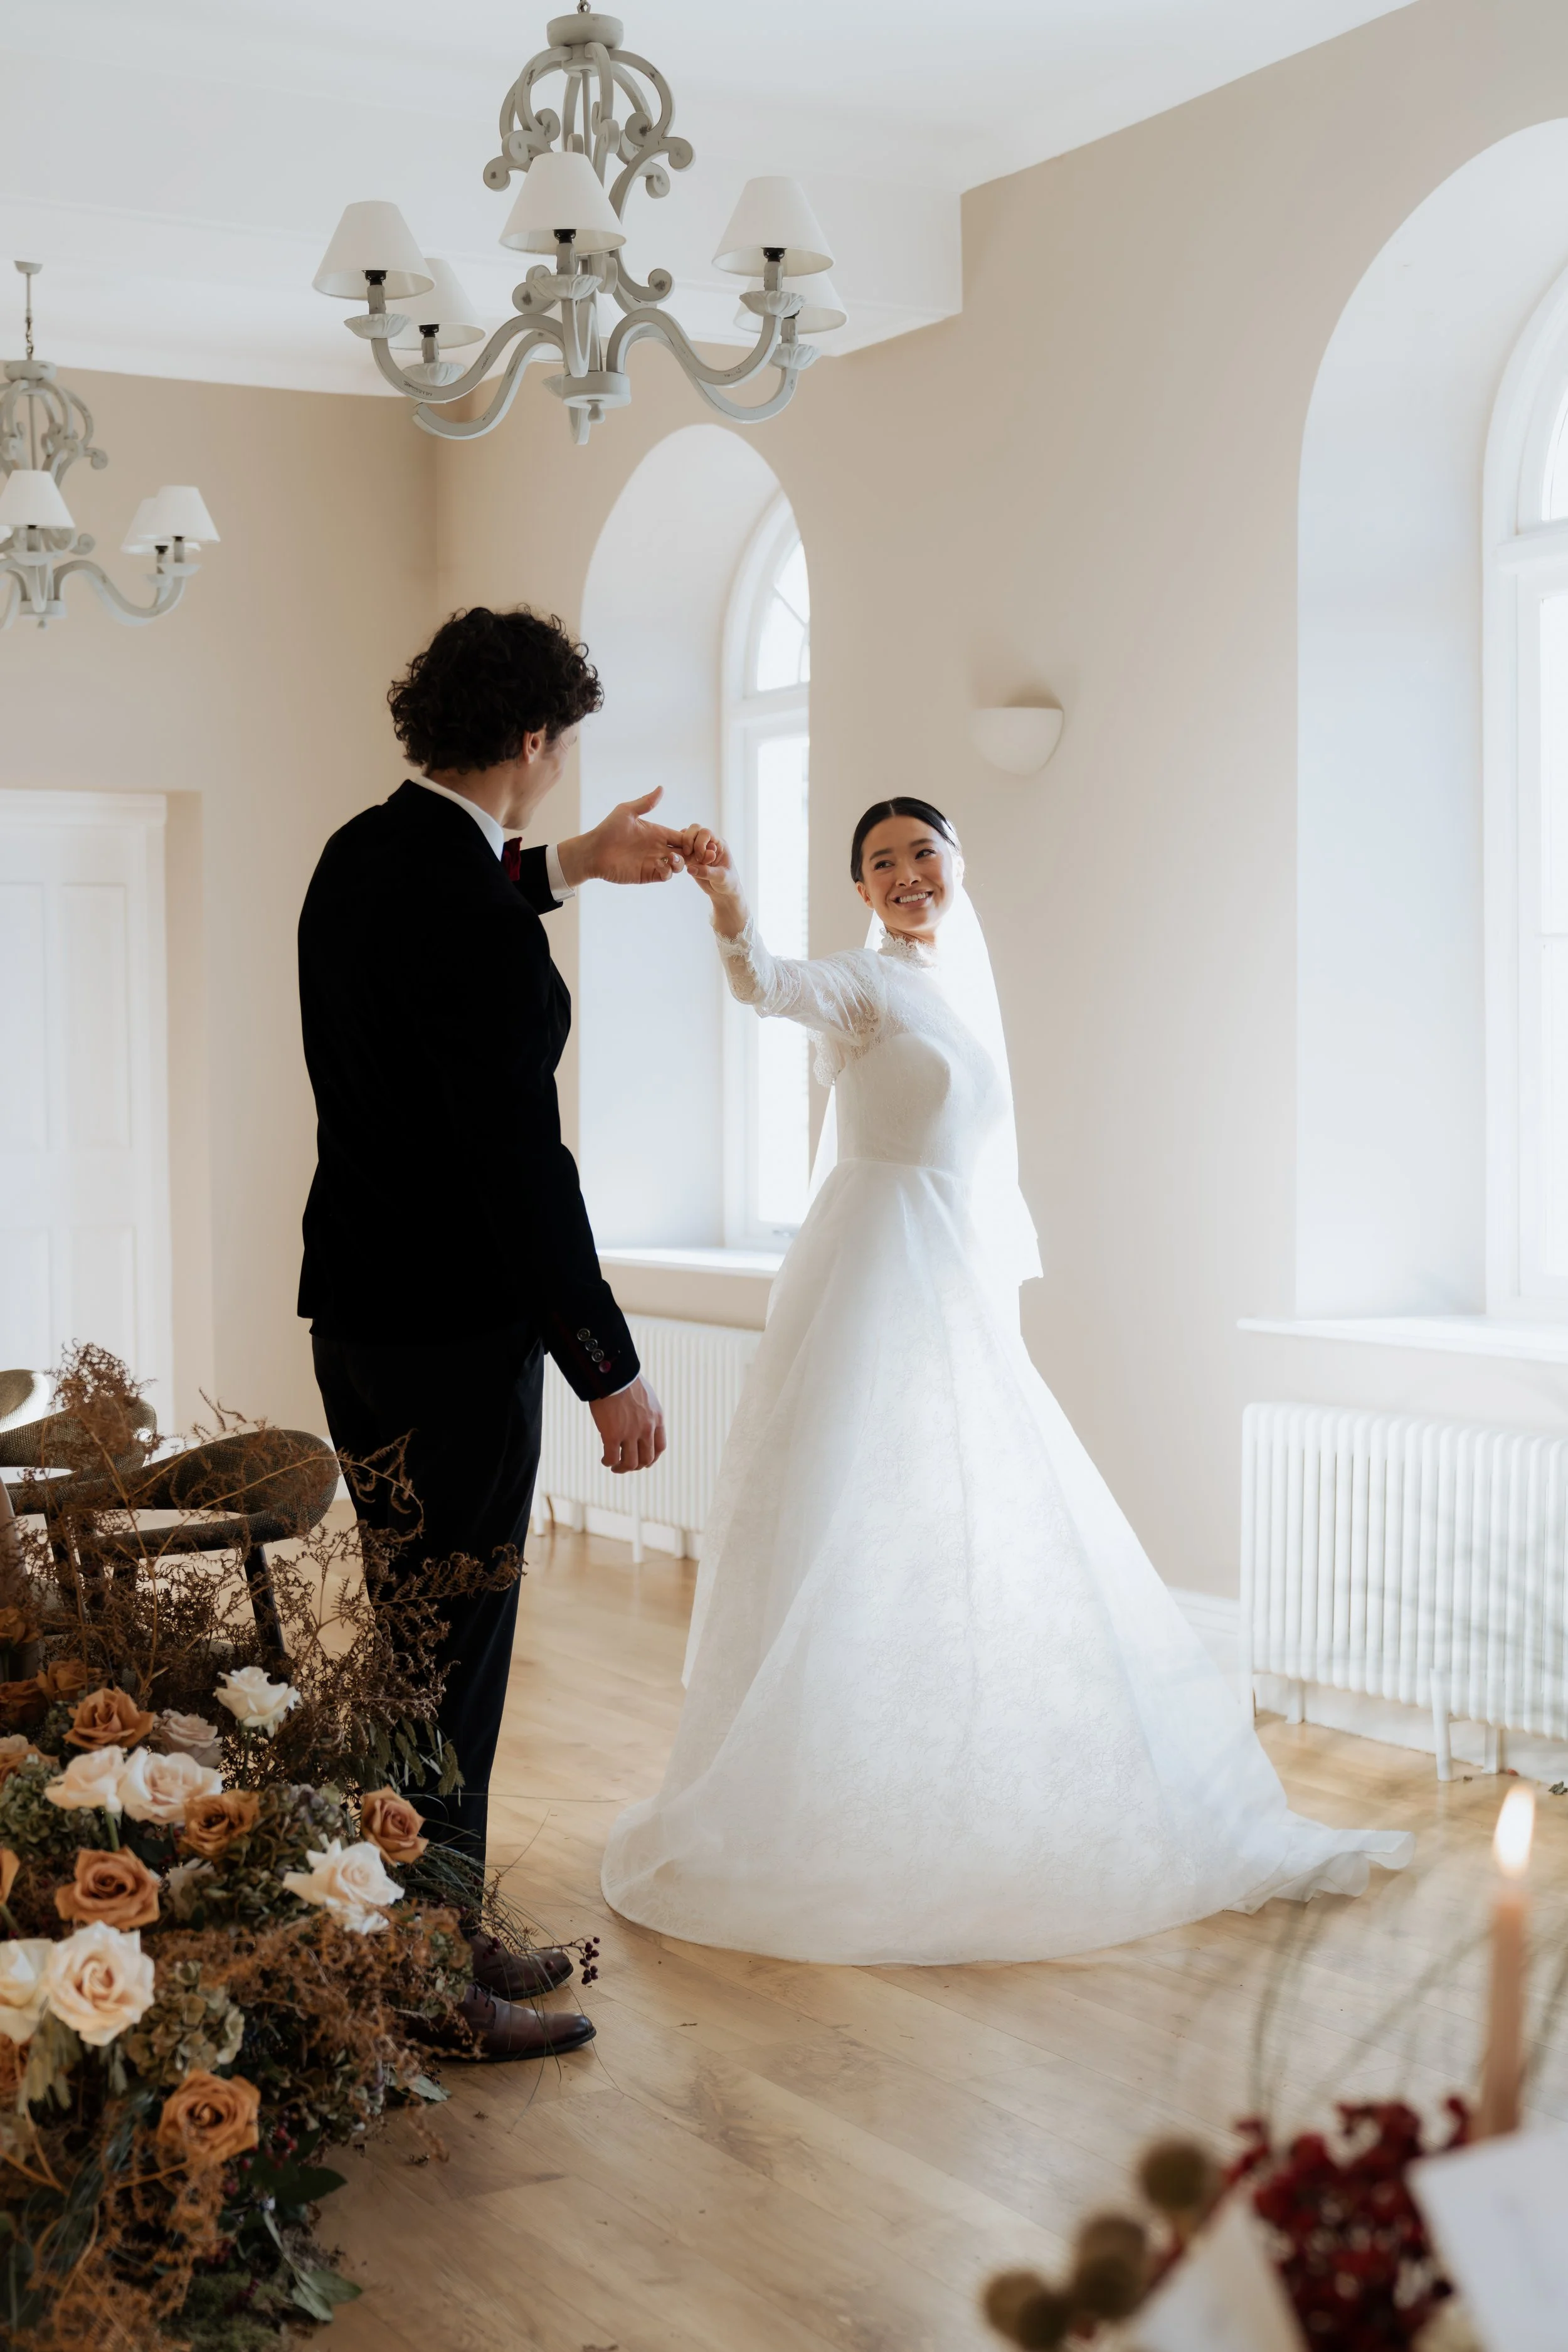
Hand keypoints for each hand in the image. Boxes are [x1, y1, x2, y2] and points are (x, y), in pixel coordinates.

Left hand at [557, 790, 688, 887]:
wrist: (594, 852)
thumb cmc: (608, 829)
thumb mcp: (627, 812)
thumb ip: (645, 803)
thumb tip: (661, 788)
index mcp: (657, 832)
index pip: (682, 836)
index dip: (691, 839)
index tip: (691, 840)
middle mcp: (658, 847)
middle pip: (685, 852)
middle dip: (692, 853)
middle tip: (691, 853)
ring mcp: (654, 862)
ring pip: (678, 865)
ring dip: (680, 863)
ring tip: (671, 858)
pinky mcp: (647, 874)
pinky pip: (665, 876)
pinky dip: (668, 871)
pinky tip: (659, 865)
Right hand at [590, 1376, 665, 1473]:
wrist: (612, 1374)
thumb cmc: (625, 1380)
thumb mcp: (645, 1396)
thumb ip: (645, 1411)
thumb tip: (639, 1416)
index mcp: (657, 1418)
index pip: (660, 1447)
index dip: (652, 1458)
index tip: (643, 1461)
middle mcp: (647, 1428)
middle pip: (646, 1459)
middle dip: (636, 1466)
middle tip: (625, 1465)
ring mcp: (630, 1433)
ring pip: (631, 1463)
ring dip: (622, 1468)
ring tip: (614, 1466)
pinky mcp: (612, 1435)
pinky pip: (612, 1458)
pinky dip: (608, 1462)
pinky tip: (604, 1460)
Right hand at [681, 827, 739, 899]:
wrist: (723, 892)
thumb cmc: (728, 882)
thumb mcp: (721, 878)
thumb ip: (707, 872)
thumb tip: (690, 868)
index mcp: (718, 844)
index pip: (706, 833)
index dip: (700, 843)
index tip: (701, 859)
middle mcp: (708, 843)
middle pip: (694, 829)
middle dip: (689, 840)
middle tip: (689, 855)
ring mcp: (697, 850)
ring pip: (685, 838)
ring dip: (682, 848)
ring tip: (685, 862)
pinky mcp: (690, 858)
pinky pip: (680, 851)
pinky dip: (678, 856)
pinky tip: (679, 865)